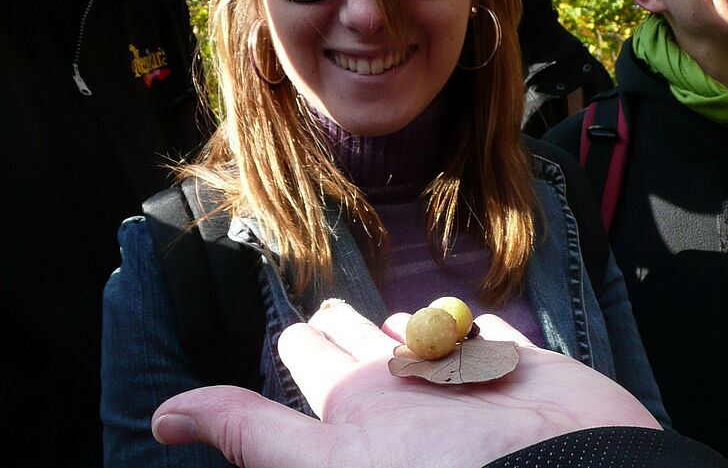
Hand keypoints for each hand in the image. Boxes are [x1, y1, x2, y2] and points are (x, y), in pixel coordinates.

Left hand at [152, 299, 659, 467]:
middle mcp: (415, 400)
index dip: (303, 346)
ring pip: (433, 348)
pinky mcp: (528, 374)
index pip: (322, 369)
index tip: (290, 329)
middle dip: (349, 330)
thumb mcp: (333, 467)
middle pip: (373, 355)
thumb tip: (164, 419)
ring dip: (414, 332)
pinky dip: (485, 335)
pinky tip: (474, 325)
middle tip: (327, 310)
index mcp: (366, 418)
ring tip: (394, 318)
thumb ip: (254, 437)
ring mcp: (474, 387)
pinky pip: (497, 345)